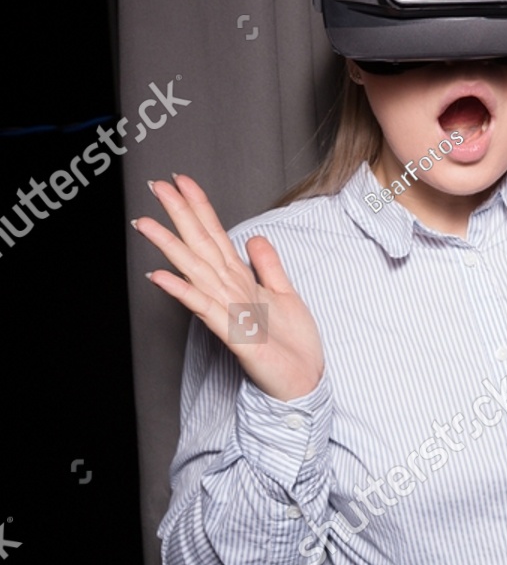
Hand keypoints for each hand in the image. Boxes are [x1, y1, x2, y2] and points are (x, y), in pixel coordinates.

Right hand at [135, 174, 324, 402]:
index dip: (200, 208)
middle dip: (181, 216)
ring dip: (172, 248)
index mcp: (241, 282)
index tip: (183, 181)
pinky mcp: (234, 335)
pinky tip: (161, 276)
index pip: (216, 237)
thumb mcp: (286, 296)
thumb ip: (268, 267)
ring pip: (196, 273)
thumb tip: (253, 237)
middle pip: (200, 247)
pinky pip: (206, 309)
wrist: (303, 383)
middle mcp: (229, 293)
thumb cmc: (293, 346)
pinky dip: (184, 292)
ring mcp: (228, 313)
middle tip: (157, 186)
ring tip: (146, 223)